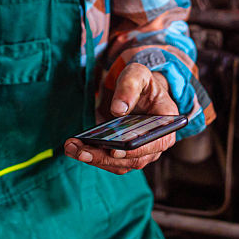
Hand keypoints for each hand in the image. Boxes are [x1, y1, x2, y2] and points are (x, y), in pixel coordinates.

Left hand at [63, 63, 177, 174]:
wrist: (136, 90)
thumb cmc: (141, 82)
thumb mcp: (137, 75)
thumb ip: (130, 87)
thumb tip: (118, 110)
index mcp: (167, 124)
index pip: (155, 143)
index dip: (136, 150)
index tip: (115, 150)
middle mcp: (155, 143)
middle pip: (132, 159)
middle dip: (105, 157)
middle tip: (81, 151)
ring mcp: (140, 152)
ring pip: (118, 164)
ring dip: (94, 159)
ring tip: (71, 148)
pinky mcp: (124, 154)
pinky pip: (109, 161)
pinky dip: (92, 157)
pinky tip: (74, 148)